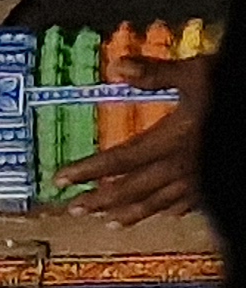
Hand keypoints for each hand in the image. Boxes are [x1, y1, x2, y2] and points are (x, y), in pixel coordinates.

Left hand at [55, 54, 213, 224]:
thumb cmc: (234, 90)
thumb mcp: (199, 73)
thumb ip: (156, 72)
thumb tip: (115, 67)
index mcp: (170, 140)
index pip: (117, 160)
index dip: (86, 170)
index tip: (58, 179)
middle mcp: (181, 167)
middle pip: (130, 189)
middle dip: (99, 198)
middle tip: (72, 207)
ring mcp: (200, 180)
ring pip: (156, 203)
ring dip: (127, 212)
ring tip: (105, 221)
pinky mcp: (216, 184)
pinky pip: (186, 203)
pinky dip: (166, 210)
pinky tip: (161, 214)